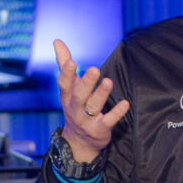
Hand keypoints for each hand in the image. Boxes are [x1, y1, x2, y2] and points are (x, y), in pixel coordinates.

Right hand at [54, 39, 129, 162]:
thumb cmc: (74, 106)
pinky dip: (116, 113)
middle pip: (79, 95)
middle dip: (86, 83)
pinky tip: (125, 103)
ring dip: (101, 94)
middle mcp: (75, 108)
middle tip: (95, 69)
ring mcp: (86, 120)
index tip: (72, 61)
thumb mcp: (68, 87)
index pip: (64, 84)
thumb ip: (63, 63)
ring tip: (108, 81)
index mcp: (67, 96)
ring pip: (93, 106)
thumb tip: (57, 41)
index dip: (66, 73)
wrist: (78, 142)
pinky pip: (108, 121)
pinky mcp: (100, 129)